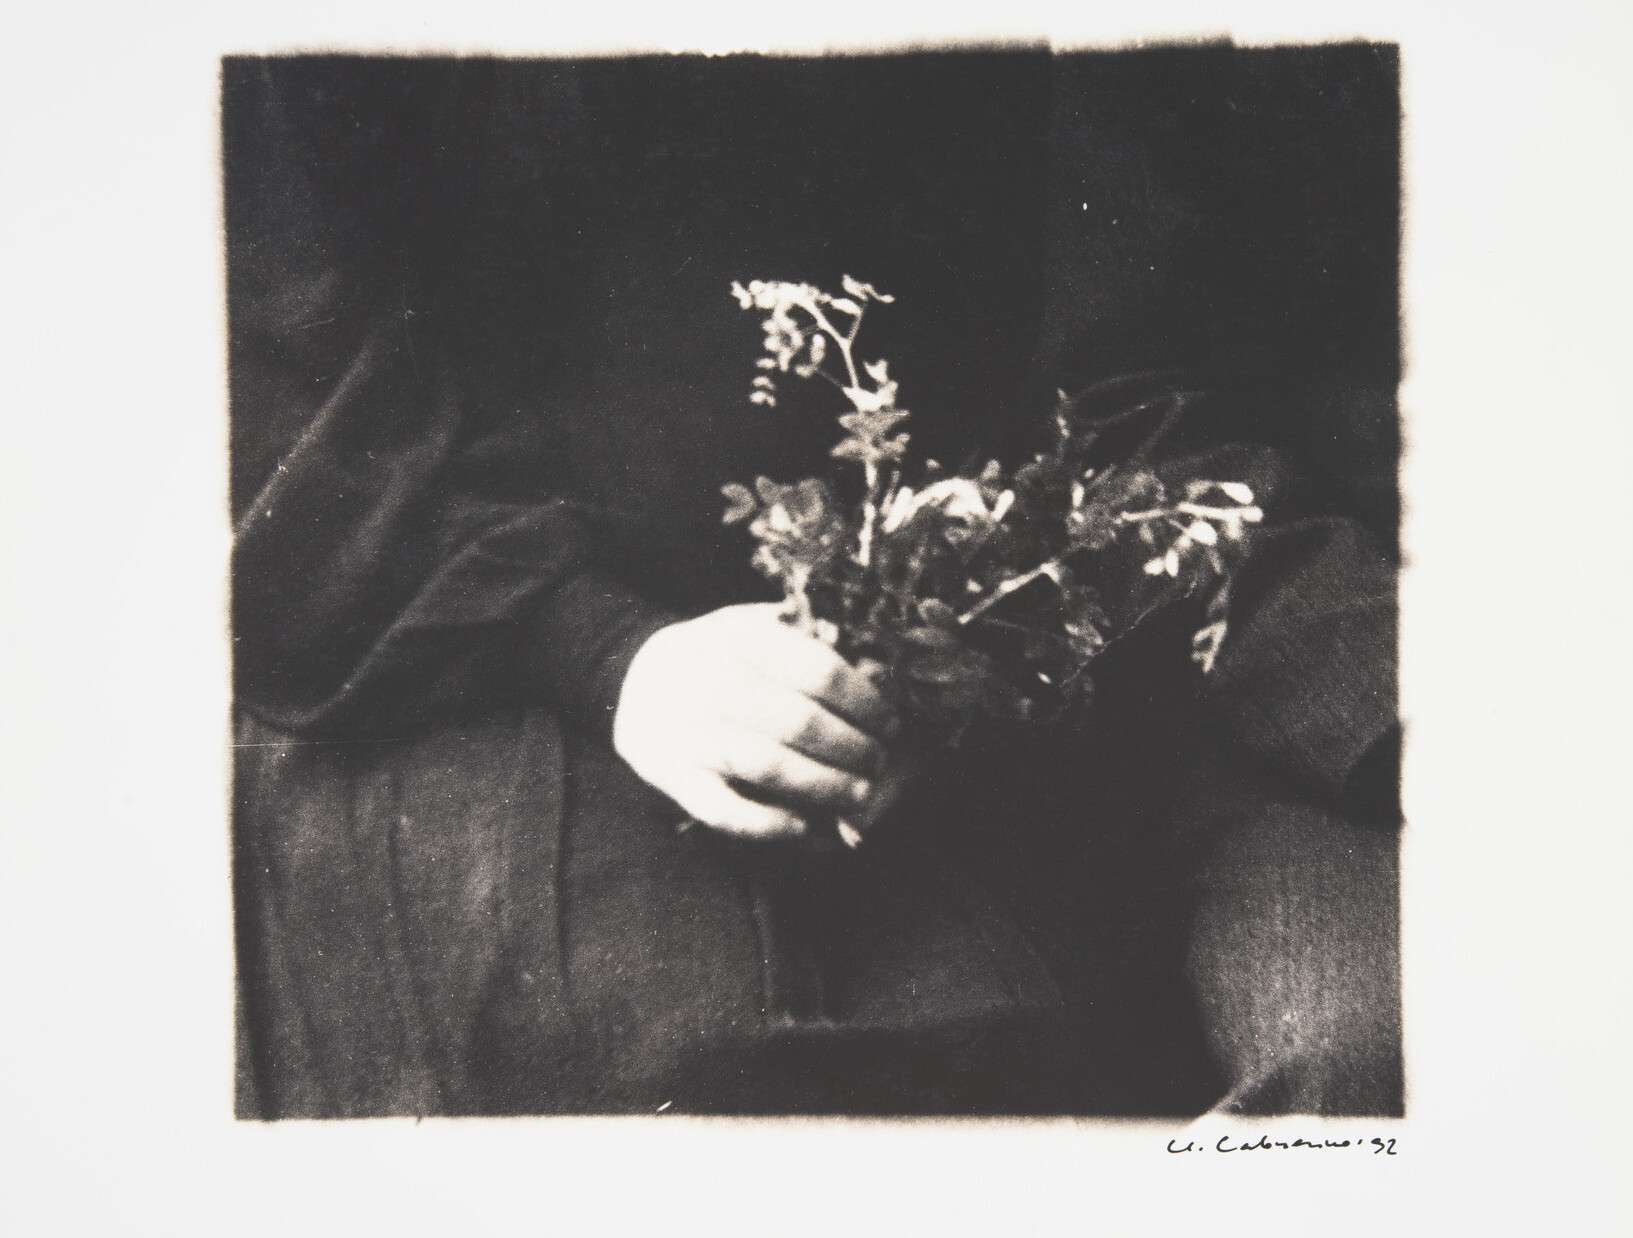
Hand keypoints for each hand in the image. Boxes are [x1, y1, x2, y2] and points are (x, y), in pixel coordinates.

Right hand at [613, 603, 902, 841]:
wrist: (634, 681)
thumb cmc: (718, 656)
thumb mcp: (754, 626)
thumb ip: (807, 638)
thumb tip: (878, 666)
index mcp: (739, 637)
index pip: (818, 670)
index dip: (864, 702)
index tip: (889, 722)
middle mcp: (710, 681)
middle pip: (799, 721)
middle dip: (853, 748)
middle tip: (879, 762)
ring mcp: (688, 731)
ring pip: (768, 765)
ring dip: (824, 786)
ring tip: (858, 796)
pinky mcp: (671, 777)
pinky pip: (724, 810)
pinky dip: (768, 824)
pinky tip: (804, 826)